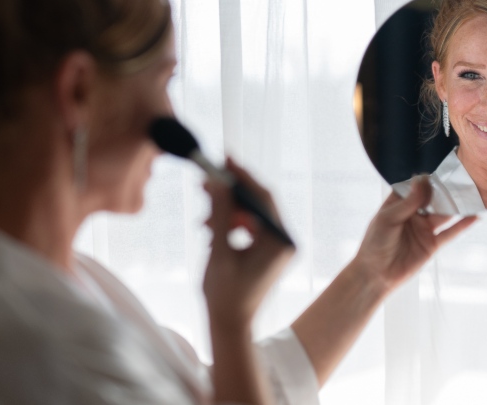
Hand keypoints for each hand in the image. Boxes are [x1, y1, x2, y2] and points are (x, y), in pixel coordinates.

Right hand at [202, 158, 294, 330]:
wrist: (231, 326)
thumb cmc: (224, 296)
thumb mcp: (219, 252)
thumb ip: (220, 215)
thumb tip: (218, 182)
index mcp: (280, 242)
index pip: (263, 198)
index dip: (242, 177)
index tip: (223, 160)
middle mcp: (284, 241)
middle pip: (259, 202)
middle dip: (232, 189)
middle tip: (208, 177)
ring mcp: (277, 246)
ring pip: (251, 212)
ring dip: (227, 206)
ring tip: (202, 205)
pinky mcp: (267, 250)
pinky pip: (249, 225)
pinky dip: (230, 221)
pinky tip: (209, 225)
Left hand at [353, 176, 475, 293]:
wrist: (377, 274)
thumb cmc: (375, 243)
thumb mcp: (388, 219)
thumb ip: (408, 202)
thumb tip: (423, 181)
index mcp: (398, 204)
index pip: (415, 187)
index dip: (427, 180)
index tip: (442, 169)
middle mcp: (413, 214)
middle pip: (433, 199)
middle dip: (445, 190)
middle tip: (463, 178)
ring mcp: (424, 229)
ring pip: (444, 214)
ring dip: (456, 205)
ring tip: (473, 193)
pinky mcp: (432, 244)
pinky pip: (450, 233)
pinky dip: (463, 225)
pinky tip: (476, 216)